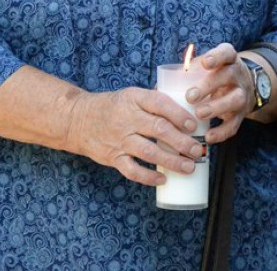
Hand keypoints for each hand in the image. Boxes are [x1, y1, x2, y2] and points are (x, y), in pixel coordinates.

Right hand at [64, 86, 206, 186]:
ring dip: (171, 161)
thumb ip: (155, 100)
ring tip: (189, 167)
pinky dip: (148, 177)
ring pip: (149, 152)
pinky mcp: (112, 157)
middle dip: (182, 142)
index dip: (179, 115)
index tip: (194, 125)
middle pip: (159, 130)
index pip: (160, 104)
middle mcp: (127, 119)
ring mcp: (119, 140)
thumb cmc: (113, 106)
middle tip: (198, 150)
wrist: (78, 119)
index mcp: (135, 99)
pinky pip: (132, 170)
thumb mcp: (132, 95)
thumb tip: (187, 105)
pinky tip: (163, 180)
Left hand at [183, 43, 257, 144]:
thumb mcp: (206, 68)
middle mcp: (237, 75)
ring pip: (235, 100)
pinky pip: (235, 124)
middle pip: (227, 76)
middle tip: (190, 96)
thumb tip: (156, 89)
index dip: (216, 57)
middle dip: (208, 86)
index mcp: (228, 60)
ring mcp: (242, 94)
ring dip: (216, 107)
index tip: (205, 63)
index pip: (225, 53)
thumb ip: (186, 74)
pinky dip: (222, 132)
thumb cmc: (215, 76)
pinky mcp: (242, 115)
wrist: (244, 87)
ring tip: (199, 114)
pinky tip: (208, 137)